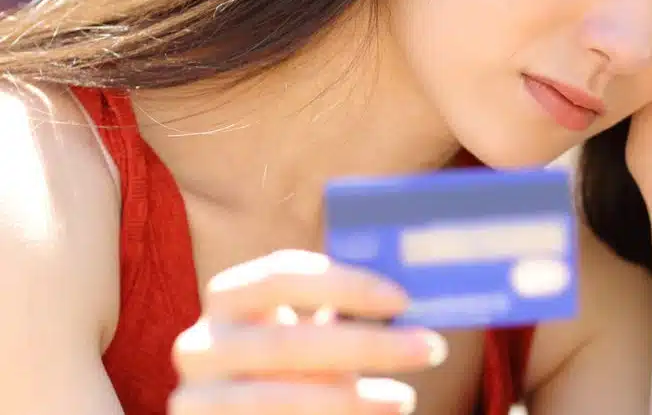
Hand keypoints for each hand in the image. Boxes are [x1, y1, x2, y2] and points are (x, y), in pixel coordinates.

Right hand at [170, 250, 445, 414]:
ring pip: (281, 400)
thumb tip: (418, 293)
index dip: (343, 283)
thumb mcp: (312, 331)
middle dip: (368, 346)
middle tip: (430, 348)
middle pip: (289, 342)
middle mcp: (200, 345)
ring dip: (351, 400)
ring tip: (405, 399)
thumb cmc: (298, 366)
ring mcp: (198, 399)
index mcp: (229, 298)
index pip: (280, 274)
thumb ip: (346, 311)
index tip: (402, 299)